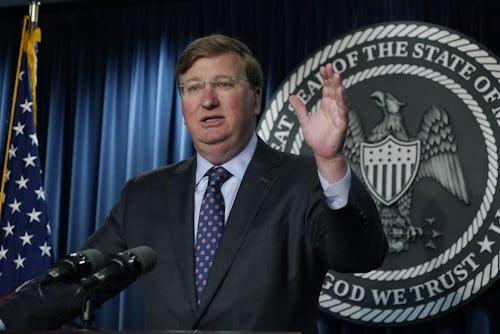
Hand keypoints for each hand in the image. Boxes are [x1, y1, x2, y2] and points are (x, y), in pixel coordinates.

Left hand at [289, 63, 347, 182]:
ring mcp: (339, 115)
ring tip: (336, 75)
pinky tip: (340, 91)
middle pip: (334, 89)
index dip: (325, 78)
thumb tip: (291, 97)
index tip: (323, 67)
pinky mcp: (342, 123)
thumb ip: (299, 109)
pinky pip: (343, 111)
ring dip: (339, 86)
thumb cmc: (317, 138)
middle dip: (332, 78)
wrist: (322, 153)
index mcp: (326, 106)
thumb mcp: (305, 121)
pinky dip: (342, 101)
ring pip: (340, 98)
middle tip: (330, 67)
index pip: (327, 88)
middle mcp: (334, 108)